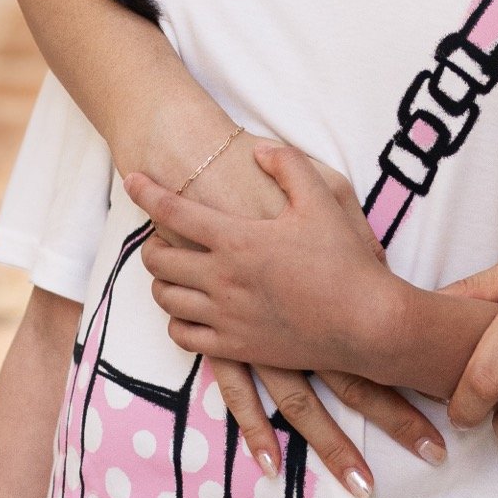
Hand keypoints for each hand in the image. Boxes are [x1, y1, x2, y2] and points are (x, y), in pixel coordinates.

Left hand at [131, 145, 395, 370]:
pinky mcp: (236, 348)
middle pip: (158, 258)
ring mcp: (226, 317)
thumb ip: (288, 166)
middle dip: (152, 240)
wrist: (366, 323)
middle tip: (161, 233)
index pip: (173, 210)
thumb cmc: (345, 260)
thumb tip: (259, 149)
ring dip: (162, 280)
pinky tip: (189, 310)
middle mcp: (222, 279)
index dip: (146, 191)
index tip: (131, 178)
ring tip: (174, 270)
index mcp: (237, 239)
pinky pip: (184, 336)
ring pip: (166, 298)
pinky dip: (177, 321)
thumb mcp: (323, 199)